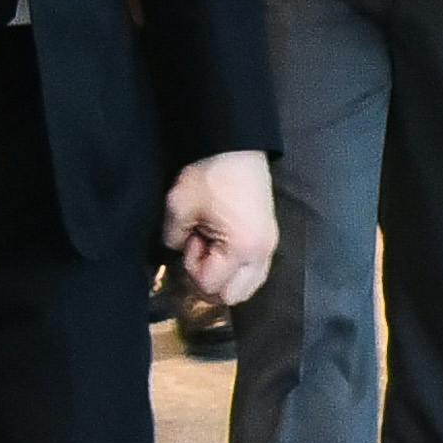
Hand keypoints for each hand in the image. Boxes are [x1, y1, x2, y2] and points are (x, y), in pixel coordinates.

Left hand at [164, 153, 279, 306]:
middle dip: (210, 282)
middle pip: (232, 296)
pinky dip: (236, 268)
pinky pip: (254, 271)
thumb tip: (180, 249)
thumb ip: (172, 239)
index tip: (189, 241)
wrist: (236, 145)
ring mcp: (270, 247)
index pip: (210, 286)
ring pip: (247, 287)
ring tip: (211, 249)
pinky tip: (222, 245)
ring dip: (225, 278)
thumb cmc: (209, 175)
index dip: (191, 269)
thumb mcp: (179, 208)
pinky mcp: (269, 238)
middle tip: (197, 254)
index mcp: (241, 249)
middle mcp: (261, 254)